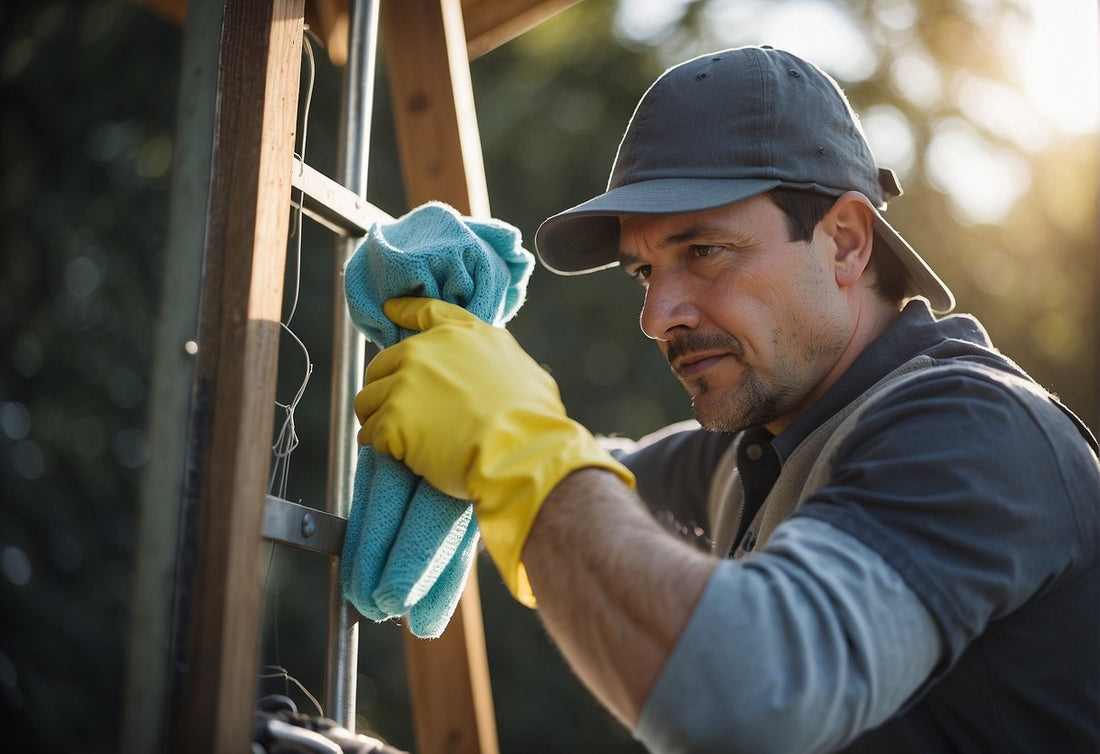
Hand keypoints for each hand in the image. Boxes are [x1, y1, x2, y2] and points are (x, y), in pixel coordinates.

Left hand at [355, 297, 634, 603]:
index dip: (404, 309)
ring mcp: (406, 384)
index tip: (389, 308)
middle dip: (386, 386)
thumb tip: (509, 381)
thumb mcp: (527, 373)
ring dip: (376, 417)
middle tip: (396, 410)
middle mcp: (427, 352)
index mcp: (463, 335)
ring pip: (368, 399)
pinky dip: (378, 444)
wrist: (521, 453)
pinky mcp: (393, 419)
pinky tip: (391, 454)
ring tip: (390, 436)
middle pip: (383, 363)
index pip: (425, 313)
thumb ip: (504, 367)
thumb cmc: (534, 420)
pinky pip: (371, 432)